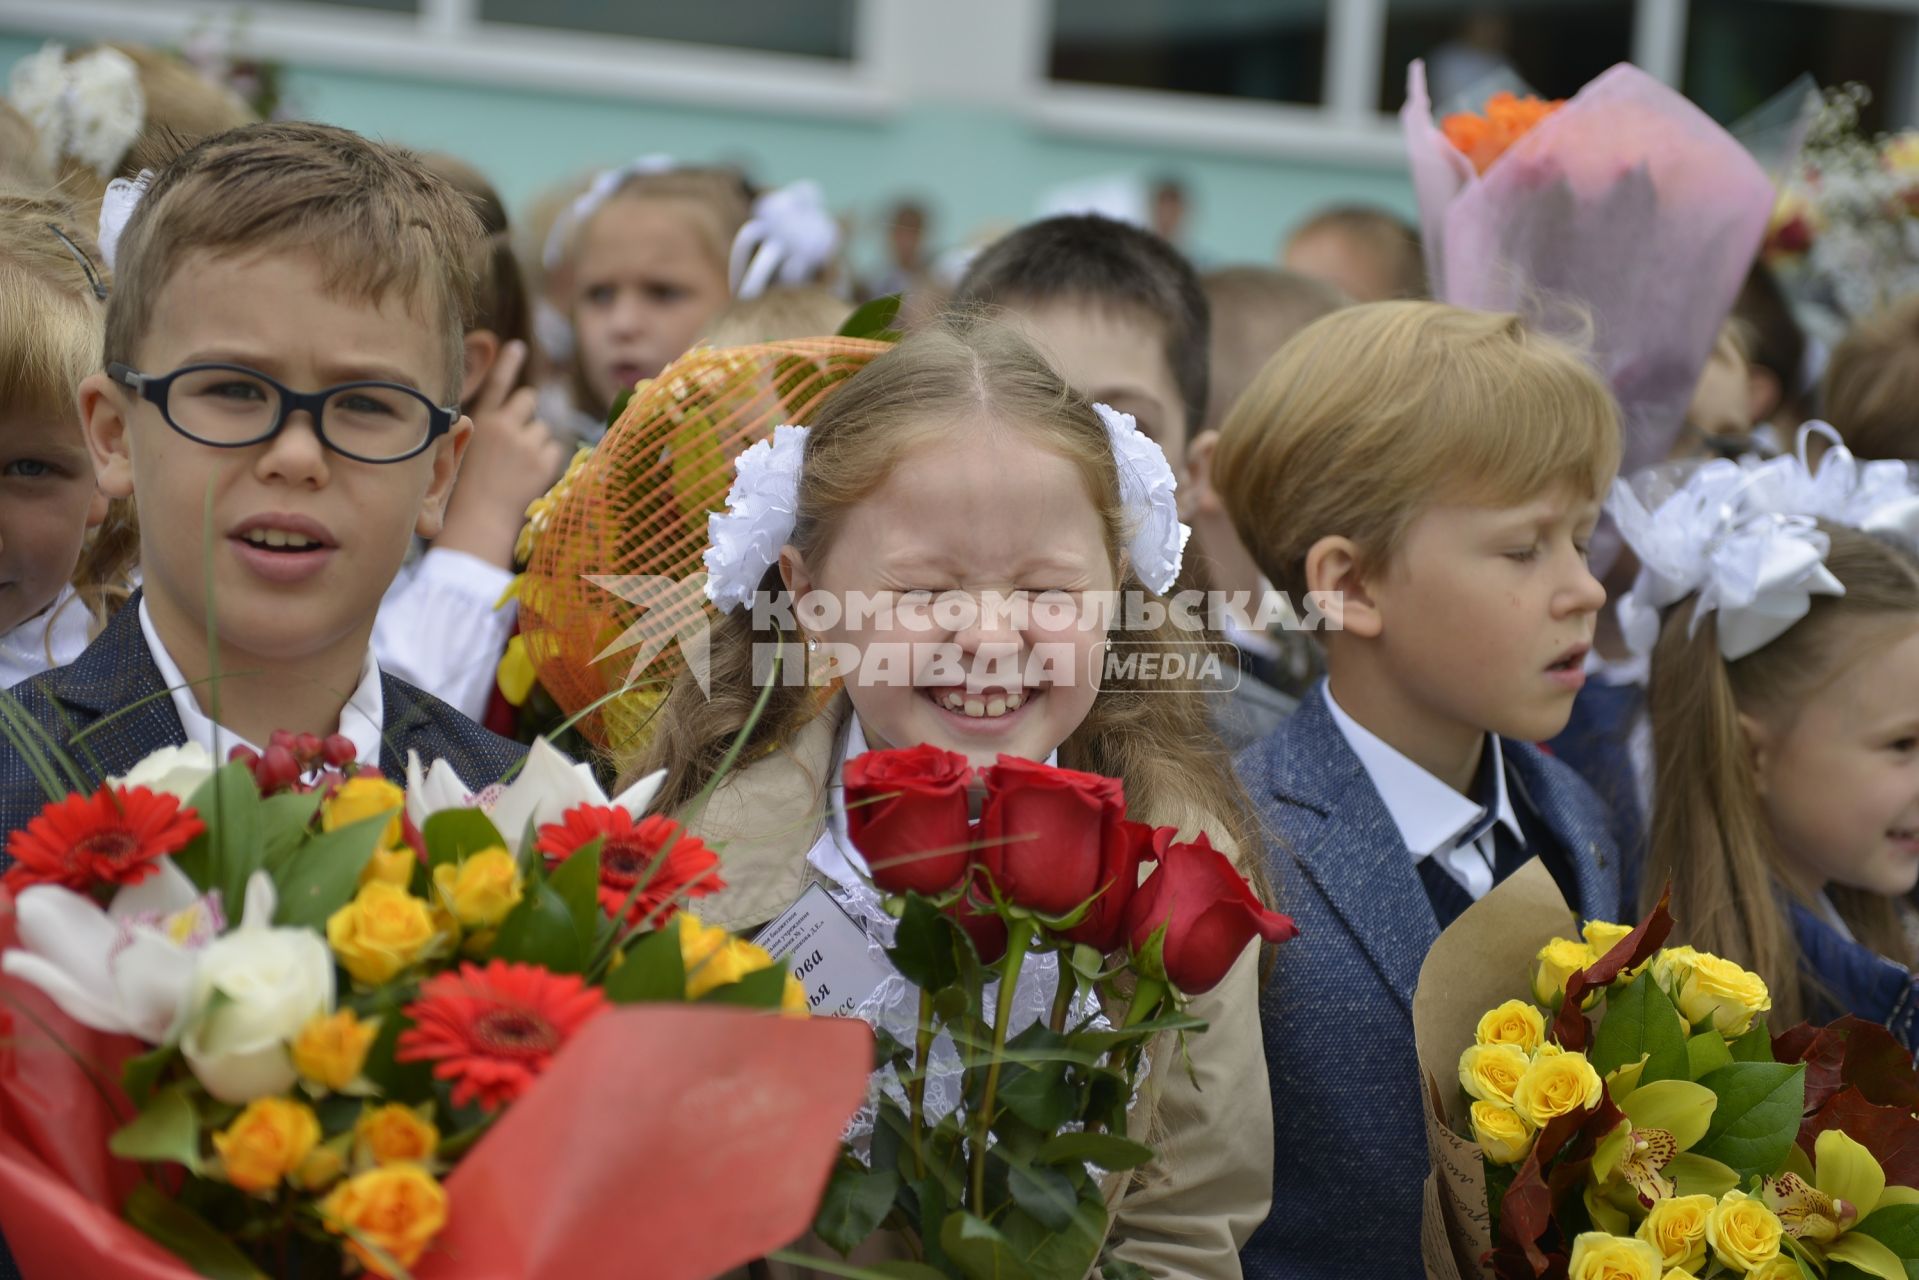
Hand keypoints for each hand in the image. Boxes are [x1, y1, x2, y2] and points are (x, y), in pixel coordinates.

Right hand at [435, 340, 568, 568]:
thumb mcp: (463, 451)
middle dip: (528, 412)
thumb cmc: (465, 492)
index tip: (517, 346)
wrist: (477, 522)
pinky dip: (548, 460)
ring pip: (543, 428)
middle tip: (519, 437)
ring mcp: (525, 442)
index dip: (508, 363)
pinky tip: (530, 476)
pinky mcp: (543, 461)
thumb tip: (509, 419)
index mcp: (479, 421)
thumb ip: (486, 431)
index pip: (497, 383)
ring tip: (518, 467)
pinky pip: (555, 448)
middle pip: (529, 398)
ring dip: (536, 442)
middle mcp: (503, 425)